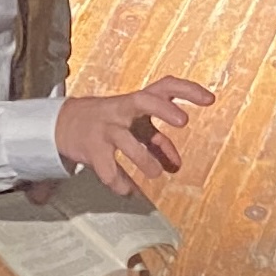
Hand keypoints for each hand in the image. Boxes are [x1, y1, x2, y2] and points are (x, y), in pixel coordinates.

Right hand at [55, 76, 214, 195]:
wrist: (66, 124)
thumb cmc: (111, 122)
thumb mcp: (136, 126)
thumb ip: (158, 141)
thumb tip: (177, 165)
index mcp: (137, 101)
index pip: (165, 86)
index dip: (188, 90)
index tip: (210, 99)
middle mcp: (121, 109)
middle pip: (143, 100)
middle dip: (163, 109)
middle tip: (183, 122)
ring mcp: (105, 128)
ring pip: (126, 141)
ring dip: (144, 159)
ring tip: (156, 173)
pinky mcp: (92, 148)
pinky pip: (108, 168)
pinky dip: (120, 182)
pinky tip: (127, 190)